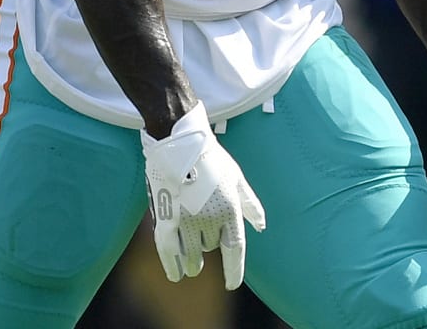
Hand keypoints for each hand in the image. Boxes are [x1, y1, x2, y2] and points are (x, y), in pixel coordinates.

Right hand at [140, 104, 265, 287]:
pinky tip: (175, 275)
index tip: (232, 285)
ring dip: (192, 262)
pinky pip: (169, 252)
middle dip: (208, 249)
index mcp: (230, 209)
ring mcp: (186, 220)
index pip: (235, 250)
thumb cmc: (211, 159)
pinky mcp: (165, 219)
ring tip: (193, 267)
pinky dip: (172, 266)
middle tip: (204, 248)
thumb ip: (250, 204)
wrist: (178, 142)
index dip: (234, 271)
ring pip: (191, 253)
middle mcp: (209, 218)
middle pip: (210, 247)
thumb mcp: (236, 178)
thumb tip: (261, 226)